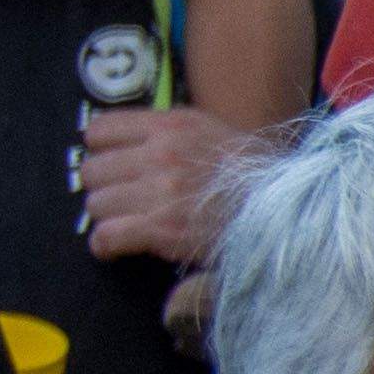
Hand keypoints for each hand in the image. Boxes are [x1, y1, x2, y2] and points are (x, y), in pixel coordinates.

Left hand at [71, 103, 239, 271]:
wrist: (282, 208)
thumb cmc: (250, 172)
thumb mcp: (210, 132)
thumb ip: (167, 133)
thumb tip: (125, 146)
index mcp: (171, 126)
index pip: (99, 130)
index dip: (99, 152)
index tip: (109, 165)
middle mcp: (160, 154)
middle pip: (91, 171)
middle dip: (102, 188)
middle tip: (118, 200)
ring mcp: (159, 191)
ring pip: (96, 204)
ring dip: (106, 218)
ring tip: (123, 223)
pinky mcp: (161, 228)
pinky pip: (106, 235)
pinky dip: (105, 245)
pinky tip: (114, 248)